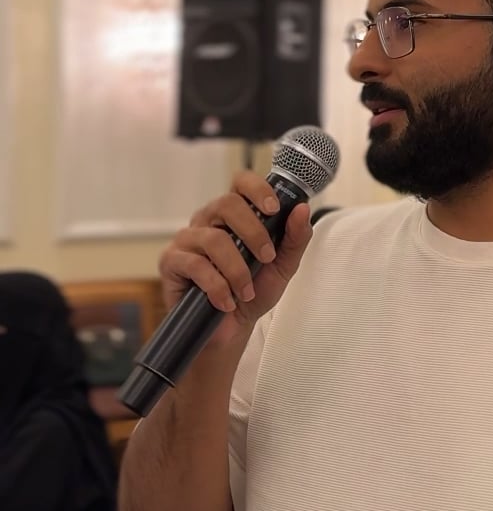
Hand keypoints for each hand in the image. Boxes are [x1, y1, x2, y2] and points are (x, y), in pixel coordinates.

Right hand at [160, 170, 311, 348]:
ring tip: (245, 291)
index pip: (241, 182)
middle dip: (253, 232)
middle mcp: (209, 220)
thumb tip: (301, 209)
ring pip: (213, 238)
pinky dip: (217, 286)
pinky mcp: (172, 261)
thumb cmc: (253, 292)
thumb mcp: (282, 266)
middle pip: (226, 204)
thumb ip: (295, 238)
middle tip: (266, 257)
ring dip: (237, 269)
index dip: (257, 188)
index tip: (273, 208)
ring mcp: (188, 239)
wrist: (231, 328)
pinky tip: (226, 301)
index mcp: (235, 215)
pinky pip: (195, 264)